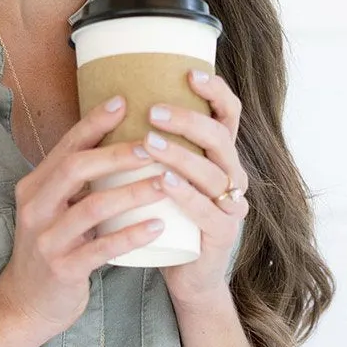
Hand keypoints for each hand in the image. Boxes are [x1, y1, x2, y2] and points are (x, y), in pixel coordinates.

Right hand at [0, 98, 170, 335]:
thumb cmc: (52, 250)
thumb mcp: (55, 210)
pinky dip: (132, 235)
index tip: (124, 101)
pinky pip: (102, 248)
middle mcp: (35, 208)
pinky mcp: (62, 270)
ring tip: (166, 183)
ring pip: (92, 207)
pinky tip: (159, 226)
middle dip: (117, 153)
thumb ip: (77, 184)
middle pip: (76, 168)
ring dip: (133, 192)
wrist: (26, 305)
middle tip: (154, 144)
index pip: (66, 147)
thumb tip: (120, 145)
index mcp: (34, 187)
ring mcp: (47, 240)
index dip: (94, 122)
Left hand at [143, 69, 249, 307]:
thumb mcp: (165, 174)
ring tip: (149, 143)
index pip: (228, 114)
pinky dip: (186, 195)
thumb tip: (114, 102)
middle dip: (188, 120)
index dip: (215, 91)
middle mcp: (232, 175)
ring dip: (181, 155)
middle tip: (153, 112)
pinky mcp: (222, 235)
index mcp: (220, 155)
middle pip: (221, 138)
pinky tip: (165, 182)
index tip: (189, 73)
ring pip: (213, 173)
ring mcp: (231, 205)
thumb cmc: (170, 216)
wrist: (186, 273)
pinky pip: (208, 210)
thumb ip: (152, 144)